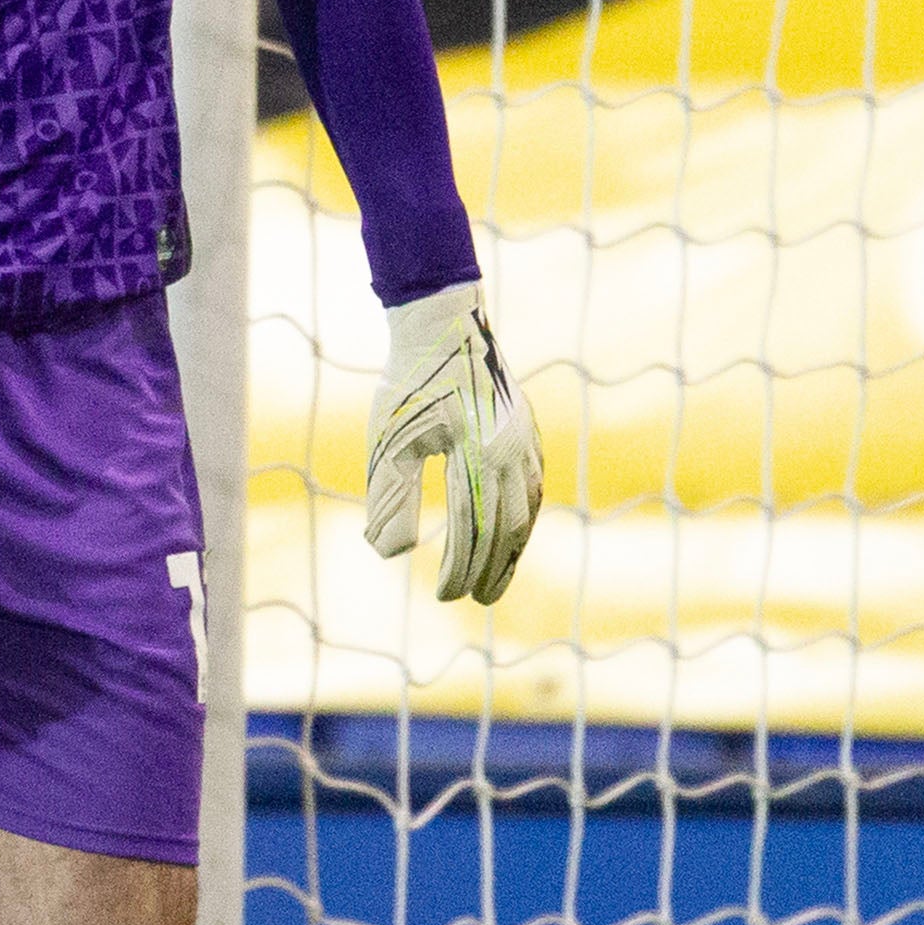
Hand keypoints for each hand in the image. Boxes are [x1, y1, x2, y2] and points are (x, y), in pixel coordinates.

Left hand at [364, 282, 542, 604]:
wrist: (445, 323)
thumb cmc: (408, 382)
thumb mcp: (388, 441)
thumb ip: (390, 499)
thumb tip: (390, 556)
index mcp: (475, 454)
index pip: (471, 529)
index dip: (460, 568)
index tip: (444, 596)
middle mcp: (510, 451)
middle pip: (506, 528)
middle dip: (490, 569)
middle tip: (475, 600)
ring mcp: (525, 441)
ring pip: (527, 510)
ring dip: (513, 550)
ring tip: (496, 582)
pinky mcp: (528, 431)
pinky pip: (534, 486)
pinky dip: (525, 518)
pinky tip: (514, 536)